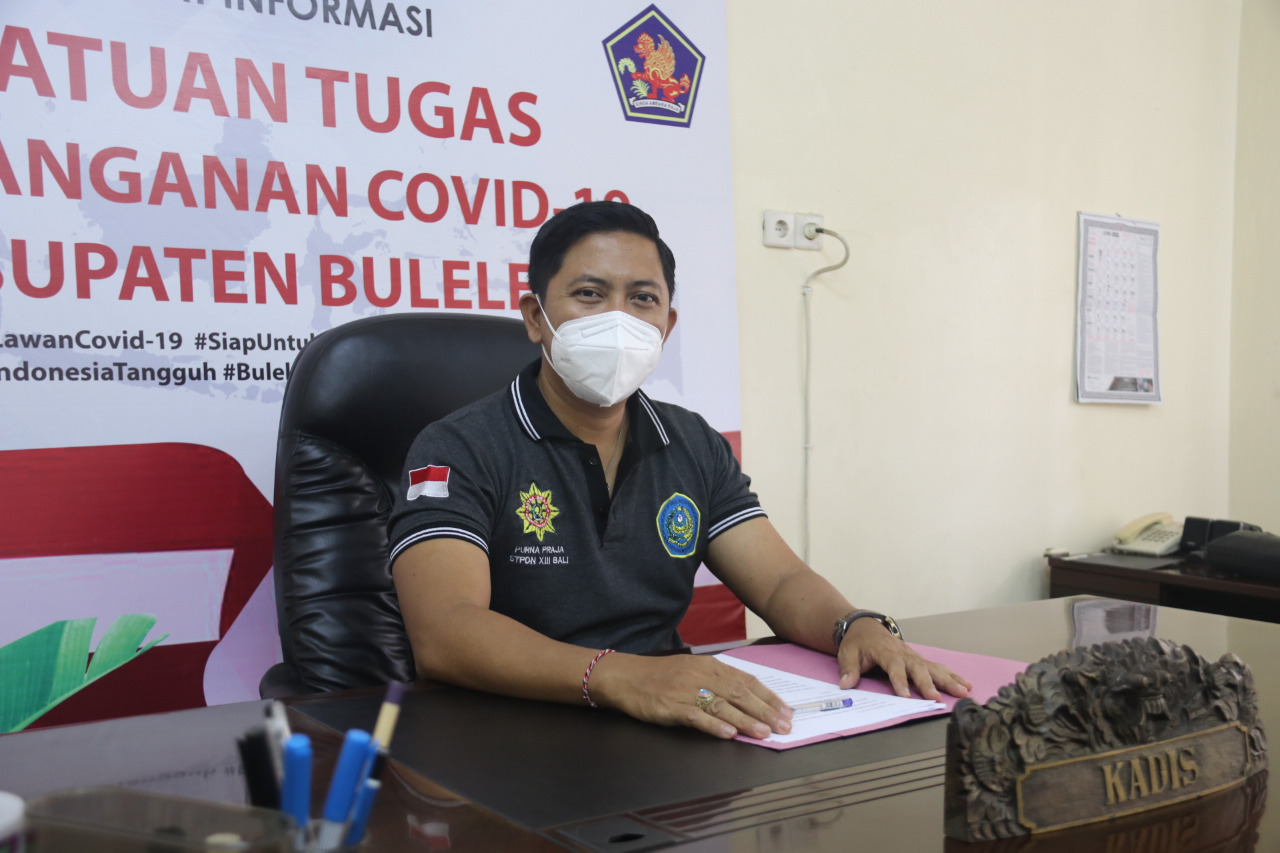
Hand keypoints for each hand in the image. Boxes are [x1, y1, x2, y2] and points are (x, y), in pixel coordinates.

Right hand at [590, 653, 793, 739]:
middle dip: (765, 711)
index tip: (786, 711)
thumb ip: (718, 681)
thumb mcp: (693, 670)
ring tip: (763, 733)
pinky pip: (696, 716)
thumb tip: (748, 698)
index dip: (768, 697)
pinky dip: (713, 725)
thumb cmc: (661, 676)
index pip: (746, 681)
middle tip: (784, 726)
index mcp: (710, 665)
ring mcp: (686, 690)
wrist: (625, 677)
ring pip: (722, 705)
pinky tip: (728, 733)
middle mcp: (701, 675)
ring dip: (745, 720)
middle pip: (739, 693)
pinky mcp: (671, 706)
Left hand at [837, 618, 972, 699]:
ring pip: (932, 667)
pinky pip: (936, 667)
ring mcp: (913, 656)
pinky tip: (965, 683)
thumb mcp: (847, 654)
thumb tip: (846, 684)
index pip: (894, 667)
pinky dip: (952, 675)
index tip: (905, 696)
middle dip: (928, 684)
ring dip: (948, 680)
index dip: (899, 681)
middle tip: (936, 699)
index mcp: (885, 651)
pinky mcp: (919, 659)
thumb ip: (849, 669)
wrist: (865, 627)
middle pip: (918, 668)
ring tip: (964, 691)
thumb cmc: (857, 643)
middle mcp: (903, 653)